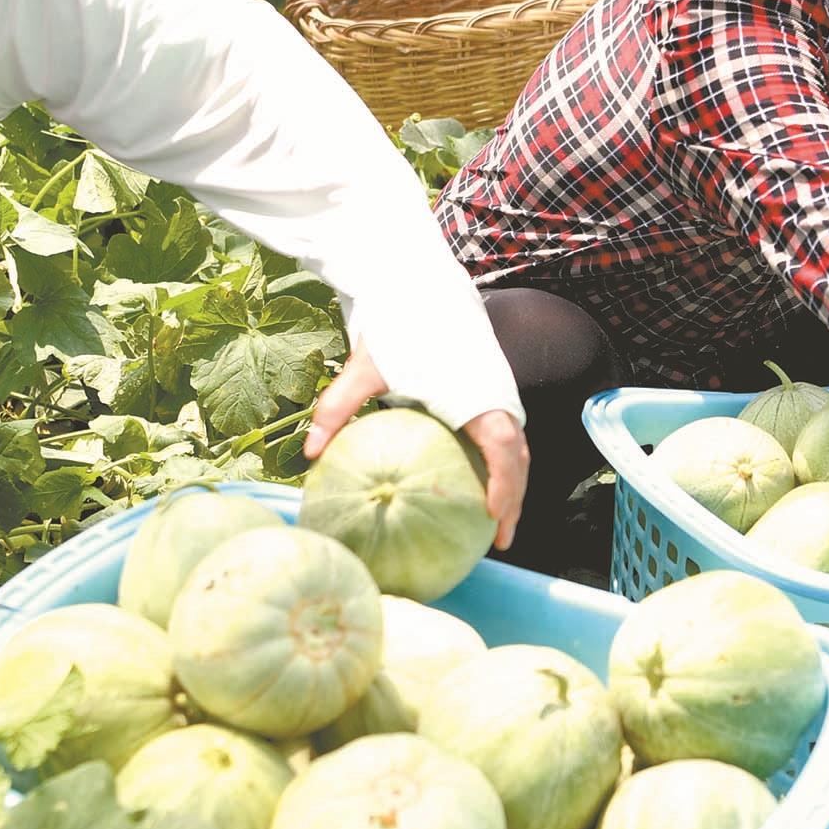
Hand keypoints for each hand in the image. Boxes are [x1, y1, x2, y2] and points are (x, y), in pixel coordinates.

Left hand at [306, 346, 532, 549]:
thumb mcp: (365, 369)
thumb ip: (338, 409)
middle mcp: (497, 397)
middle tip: (498, 541)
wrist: (422, 287)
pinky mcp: (491, 392)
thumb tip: (309, 453)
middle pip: (519, 458)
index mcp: (477, 395)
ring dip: (511, 486)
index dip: (504, 484)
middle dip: (514, 501)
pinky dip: (500, 466)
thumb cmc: (398, 328)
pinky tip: (477, 488)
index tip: (492, 516)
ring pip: (517, 449)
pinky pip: (505, 437)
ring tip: (494, 522)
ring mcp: (498, 395)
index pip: (502, 448)